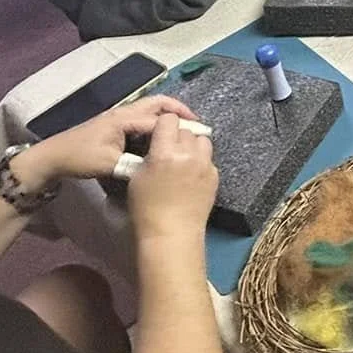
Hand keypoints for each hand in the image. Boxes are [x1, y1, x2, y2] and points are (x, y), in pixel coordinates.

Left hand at [30, 94, 200, 183]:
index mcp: (124, 118)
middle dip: (178, 111)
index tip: (200, 134)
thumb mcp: (110, 164)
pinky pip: (142, 120)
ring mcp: (119, 118)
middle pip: (158, 103)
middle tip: (196, 125)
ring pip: (150, 111)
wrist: (54, 157)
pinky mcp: (116, 127)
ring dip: (168, 117)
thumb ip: (136, 166)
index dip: (181, 126)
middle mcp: (124, 113)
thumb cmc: (80, 157)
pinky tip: (162, 140)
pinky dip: (157, 124)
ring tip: (183, 132)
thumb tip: (158, 170)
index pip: (159, 120)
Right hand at [125, 114, 217, 237]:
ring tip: (183, 159)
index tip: (159, 133)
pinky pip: (208, 159)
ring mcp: (205, 165)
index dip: (163, 125)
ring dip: (192, 145)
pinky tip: (191, 175)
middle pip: (186, 129)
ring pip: (202, 140)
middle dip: (177, 136)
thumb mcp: (137, 176)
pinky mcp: (215, 176)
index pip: (169, 119)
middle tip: (169, 150)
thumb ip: (150, 153)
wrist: (171, 233)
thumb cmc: (147, 208)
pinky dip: (200, 161)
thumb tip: (156, 143)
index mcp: (166, 152)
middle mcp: (189, 154)